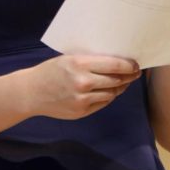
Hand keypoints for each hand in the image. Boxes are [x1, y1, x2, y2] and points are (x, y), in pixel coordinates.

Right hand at [22, 54, 140, 119]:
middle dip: (128, 76)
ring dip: (119, 87)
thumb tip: (117, 62)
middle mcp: (84, 82)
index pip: (115, 65)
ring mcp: (83, 99)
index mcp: (81, 64)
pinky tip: (108, 91)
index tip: (136, 65)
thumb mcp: (70, 58)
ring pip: (111, 93)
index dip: (129, 66)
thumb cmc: (51, 71)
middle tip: (135, 73)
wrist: (32, 92)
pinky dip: (107, 97)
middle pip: (116, 80)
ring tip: (123, 82)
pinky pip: (102, 103)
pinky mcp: (82, 111)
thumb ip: (91, 61)